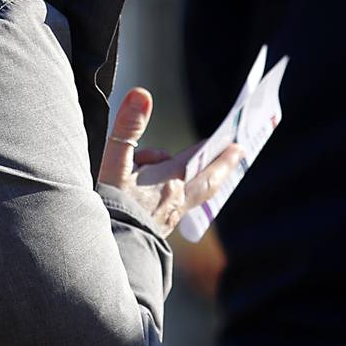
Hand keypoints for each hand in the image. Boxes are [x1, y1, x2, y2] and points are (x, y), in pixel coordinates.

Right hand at [98, 87, 243, 238]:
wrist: (106, 251)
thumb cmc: (109, 205)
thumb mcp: (114, 161)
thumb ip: (128, 126)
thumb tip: (142, 94)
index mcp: (169, 179)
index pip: (199, 158)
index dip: (215, 148)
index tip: (235, 142)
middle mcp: (176, 199)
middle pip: (207, 179)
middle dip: (222, 166)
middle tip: (238, 153)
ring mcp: (168, 217)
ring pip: (191, 194)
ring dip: (201, 181)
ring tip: (204, 173)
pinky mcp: (157, 230)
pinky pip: (174, 208)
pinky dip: (176, 197)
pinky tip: (163, 198)